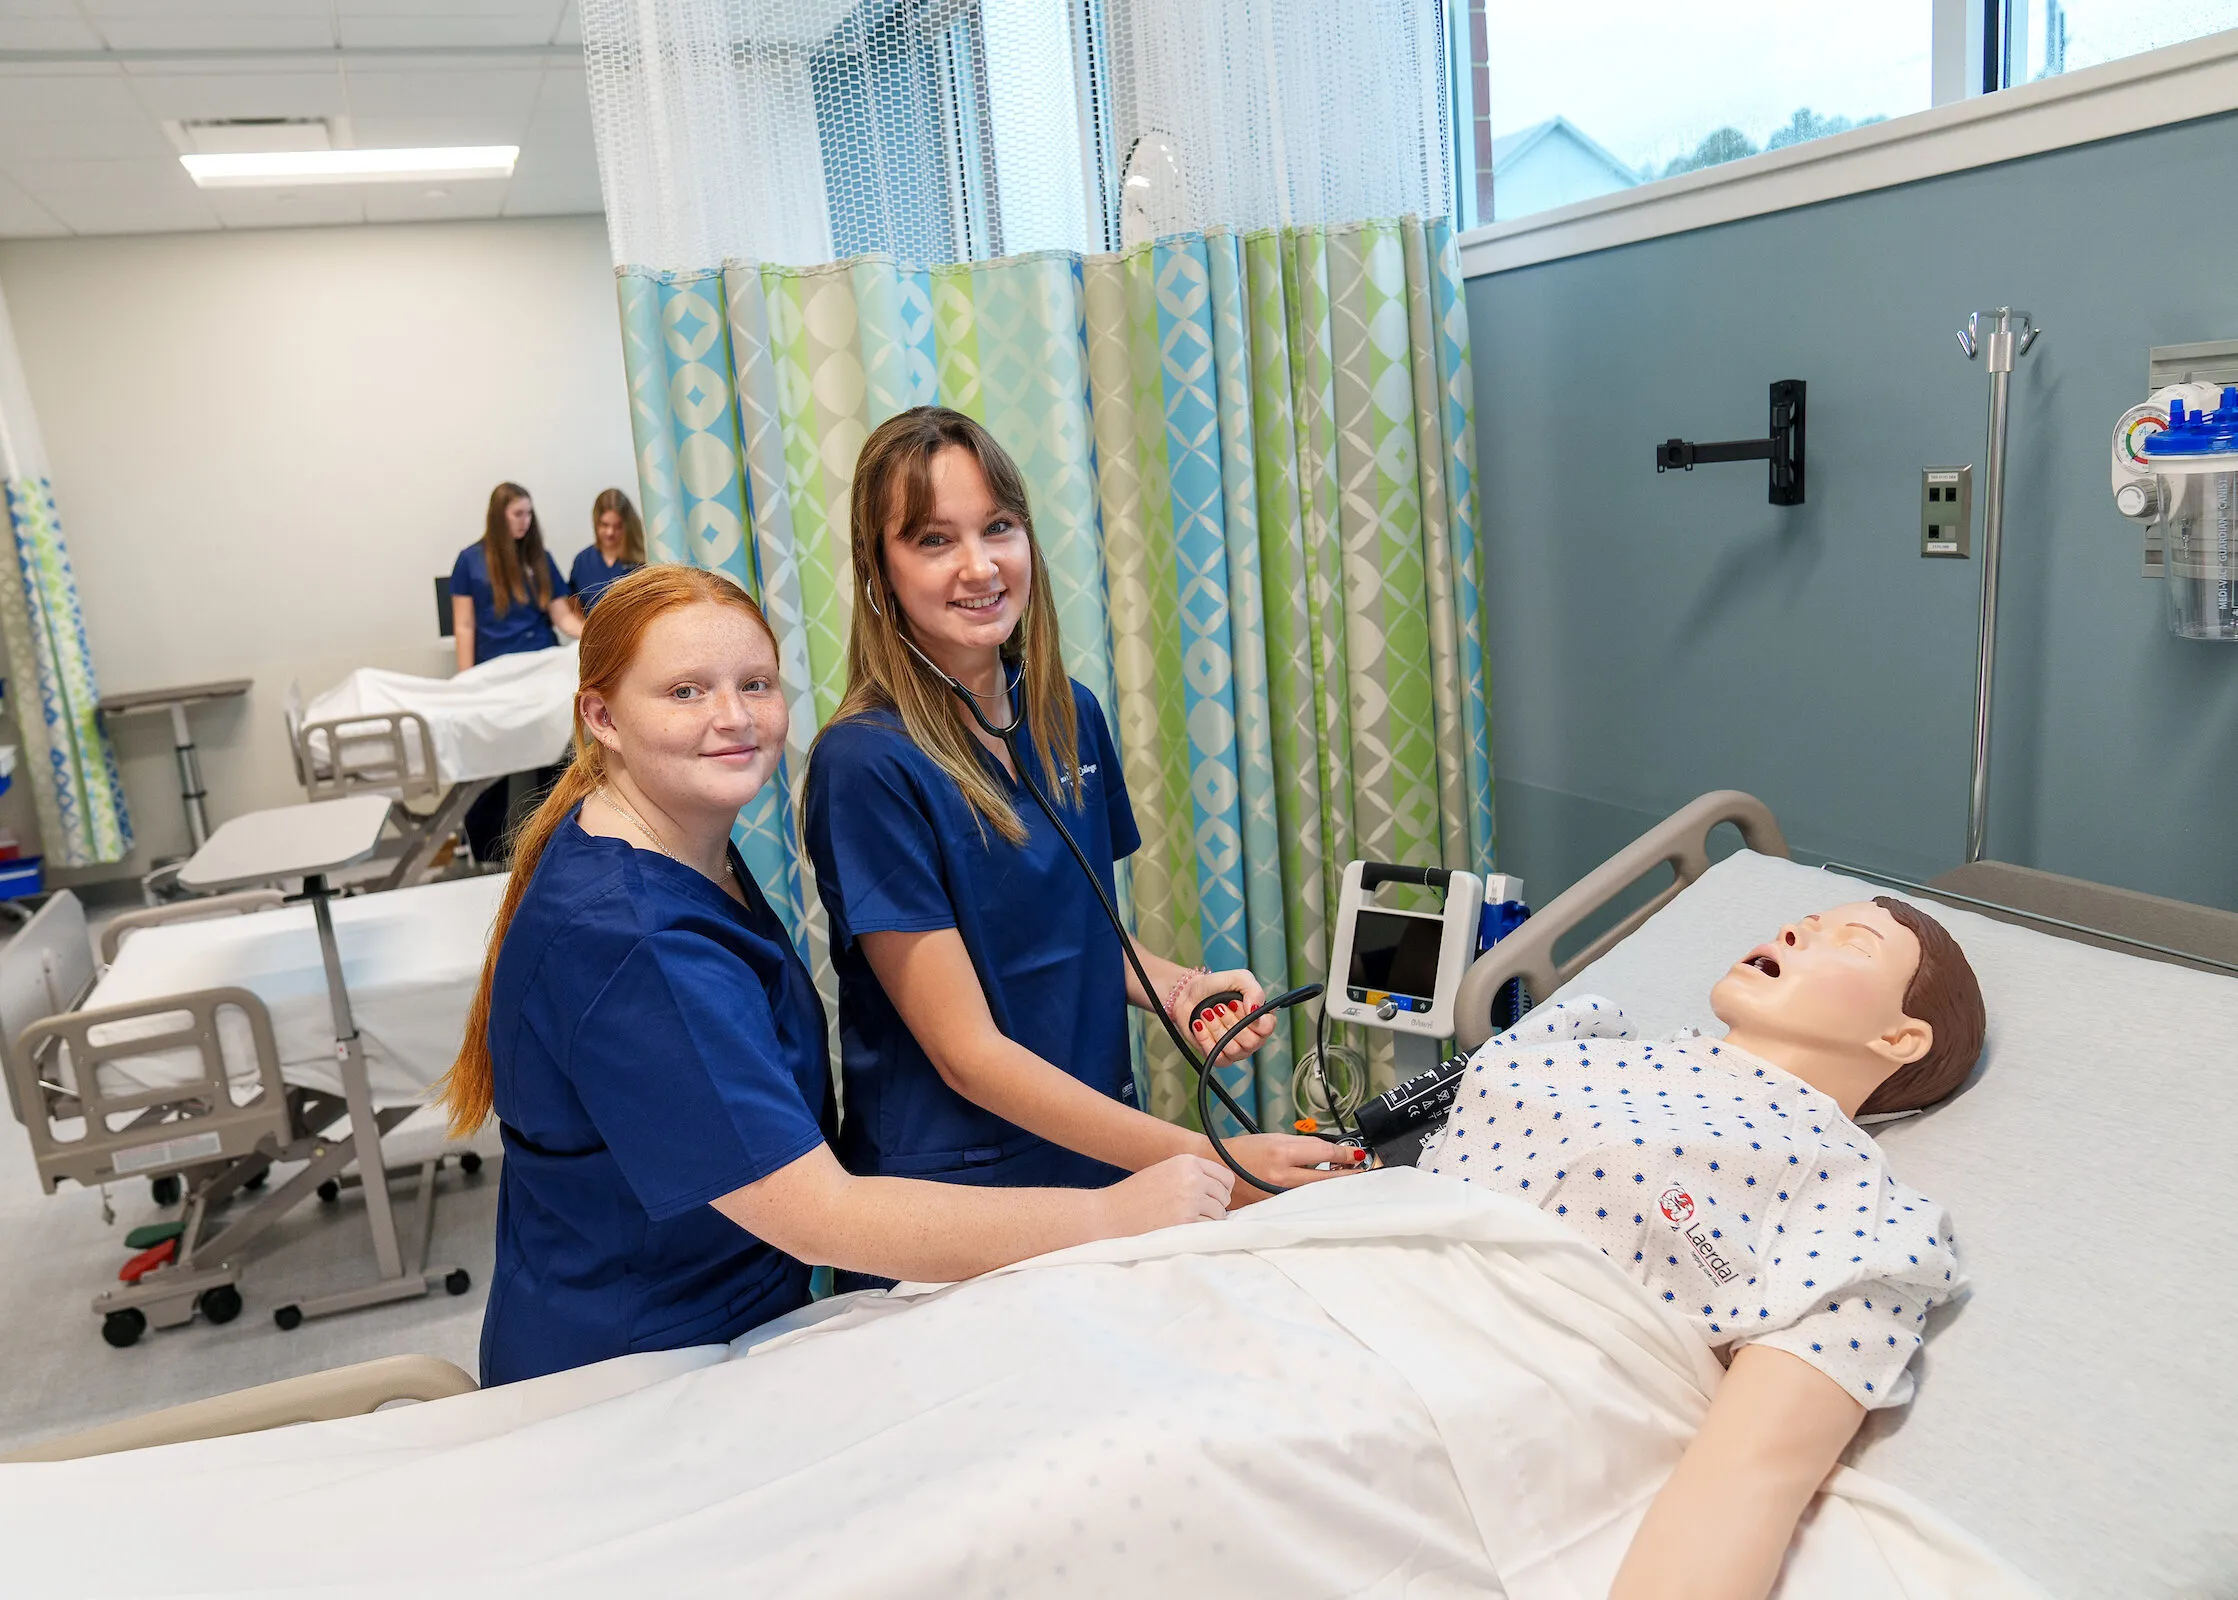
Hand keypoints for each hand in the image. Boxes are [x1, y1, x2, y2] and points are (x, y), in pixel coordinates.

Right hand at [1096, 1153, 1232, 1236]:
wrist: (1110, 1214)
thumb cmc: (1134, 1196)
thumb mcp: (1164, 1172)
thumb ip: (1190, 1176)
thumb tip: (1219, 1191)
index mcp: (1187, 1162)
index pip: (1225, 1176)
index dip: (1221, 1190)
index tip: (1213, 1200)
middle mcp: (1193, 1177)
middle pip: (1224, 1196)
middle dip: (1215, 1207)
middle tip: (1197, 1215)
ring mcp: (1191, 1199)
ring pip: (1220, 1213)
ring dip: (1209, 1221)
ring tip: (1187, 1223)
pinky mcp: (1187, 1221)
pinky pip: (1209, 1229)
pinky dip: (1201, 1233)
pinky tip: (1184, 1231)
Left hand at [1175, 968, 1276, 1066]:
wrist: (1189, 995)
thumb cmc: (1216, 986)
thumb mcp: (1239, 979)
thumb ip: (1254, 991)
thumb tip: (1255, 1010)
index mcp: (1261, 1018)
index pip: (1268, 1027)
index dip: (1253, 1018)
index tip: (1235, 1003)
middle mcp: (1253, 1037)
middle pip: (1250, 1042)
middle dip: (1230, 1021)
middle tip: (1218, 1007)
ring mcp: (1237, 1050)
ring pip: (1233, 1049)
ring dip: (1216, 1028)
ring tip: (1206, 1013)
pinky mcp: (1219, 1057)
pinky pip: (1217, 1057)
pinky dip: (1205, 1038)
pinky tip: (1200, 1025)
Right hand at [1208, 1132, 1365, 1205]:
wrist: (1216, 1166)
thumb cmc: (1244, 1151)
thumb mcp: (1274, 1139)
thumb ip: (1303, 1146)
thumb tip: (1329, 1153)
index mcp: (1281, 1153)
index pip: (1323, 1154)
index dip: (1344, 1154)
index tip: (1357, 1154)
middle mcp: (1281, 1177)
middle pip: (1325, 1179)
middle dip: (1346, 1176)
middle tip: (1361, 1173)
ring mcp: (1277, 1196)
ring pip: (1315, 1194)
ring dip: (1331, 1189)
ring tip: (1342, 1183)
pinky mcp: (1272, 1209)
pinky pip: (1299, 1204)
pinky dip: (1311, 1199)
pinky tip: (1319, 1196)